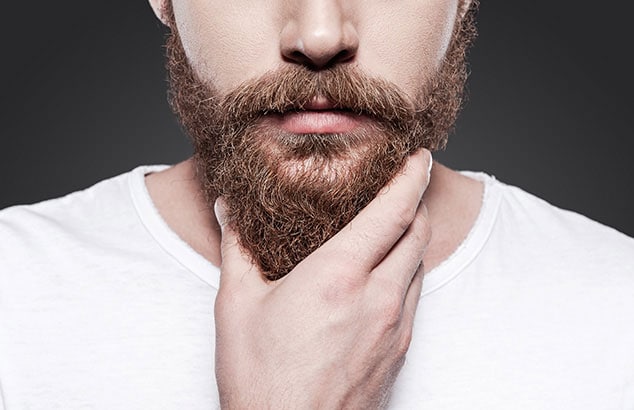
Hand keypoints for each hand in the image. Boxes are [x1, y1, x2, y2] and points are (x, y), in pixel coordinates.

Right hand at [214, 150, 432, 408]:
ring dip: (413, 238)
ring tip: (396, 224)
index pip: (392, 212)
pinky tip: (384, 275)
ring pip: (420, 266)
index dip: (410, 177)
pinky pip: (415, 298)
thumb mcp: (236, 305)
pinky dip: (408, 272)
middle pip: (418, 234)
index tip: (418, 156)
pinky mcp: (399, 352)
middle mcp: (378, 298)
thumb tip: (228, 206)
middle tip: (406, 183)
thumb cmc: (260, 379)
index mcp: (338, 277)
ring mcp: (394, 328)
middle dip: (416, 202)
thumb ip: (237, 246)